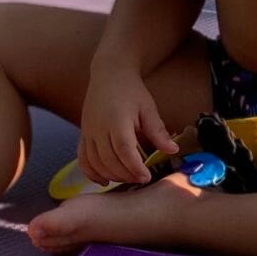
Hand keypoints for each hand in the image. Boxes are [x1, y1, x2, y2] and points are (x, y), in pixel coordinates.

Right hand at [78, 65, 177, 189]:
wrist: (109, 74)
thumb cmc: (131, 91)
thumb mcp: (148, 108)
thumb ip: (158, 131)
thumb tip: (173, 150)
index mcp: (117, 120)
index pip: (124, 150)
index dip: (134, 167)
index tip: (146, 177)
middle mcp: (99, 128)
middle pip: (109, 160)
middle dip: (126, 174)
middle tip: (141, 178)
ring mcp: (88, 132)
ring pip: (95, 163)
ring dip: (111, 175)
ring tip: (128, 178)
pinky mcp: (83, 135)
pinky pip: (83, 159)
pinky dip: (91, 173)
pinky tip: (104, 181)